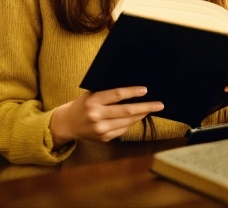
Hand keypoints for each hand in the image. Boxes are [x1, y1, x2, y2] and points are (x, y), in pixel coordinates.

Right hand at [49, 86, 163, 148]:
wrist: (69, 123)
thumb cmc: (83, 104)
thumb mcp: (91, 93)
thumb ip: (107, 92)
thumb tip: (131, 89)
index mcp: (93, 101)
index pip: (117, 95)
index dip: (133, 92)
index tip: (146, 90)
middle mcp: (96, 116)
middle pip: (127, 111)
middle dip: (145, 107)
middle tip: (159, 104)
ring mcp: (100, 129)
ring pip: (127, 122)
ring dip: (141, 115)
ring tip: (151, 109)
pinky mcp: (104, 138)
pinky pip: (123, 130)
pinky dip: (132, 123)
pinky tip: (138, 117)